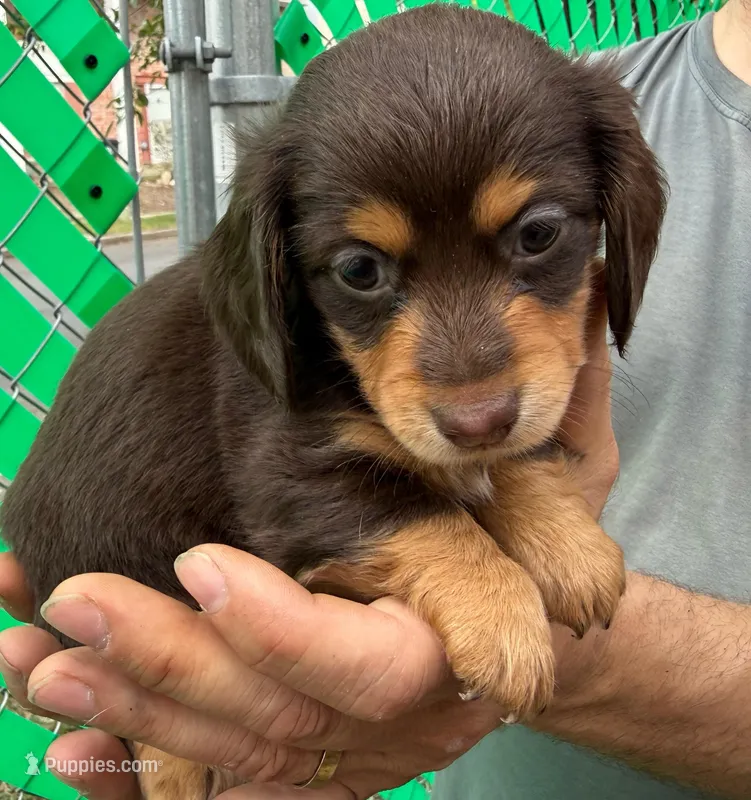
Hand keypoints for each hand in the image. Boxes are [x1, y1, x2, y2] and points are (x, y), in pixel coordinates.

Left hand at [0, 295, 617, 798]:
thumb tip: (578, 593)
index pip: (368, 668)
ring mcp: (345, 758)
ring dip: (129, 710)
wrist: (513, 620)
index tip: (201, 566)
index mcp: (450, 659)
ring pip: (230, 754)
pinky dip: (142, 772)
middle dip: (168, 663)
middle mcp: (393, 725)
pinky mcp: (312, 769)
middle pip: (274, 716)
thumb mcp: (541, 514)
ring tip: (38, 662)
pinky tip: (73, 754)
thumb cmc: (518, 545)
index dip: (284, 631)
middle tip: (74, 605)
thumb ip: (546, 536)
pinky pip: (222, 790)